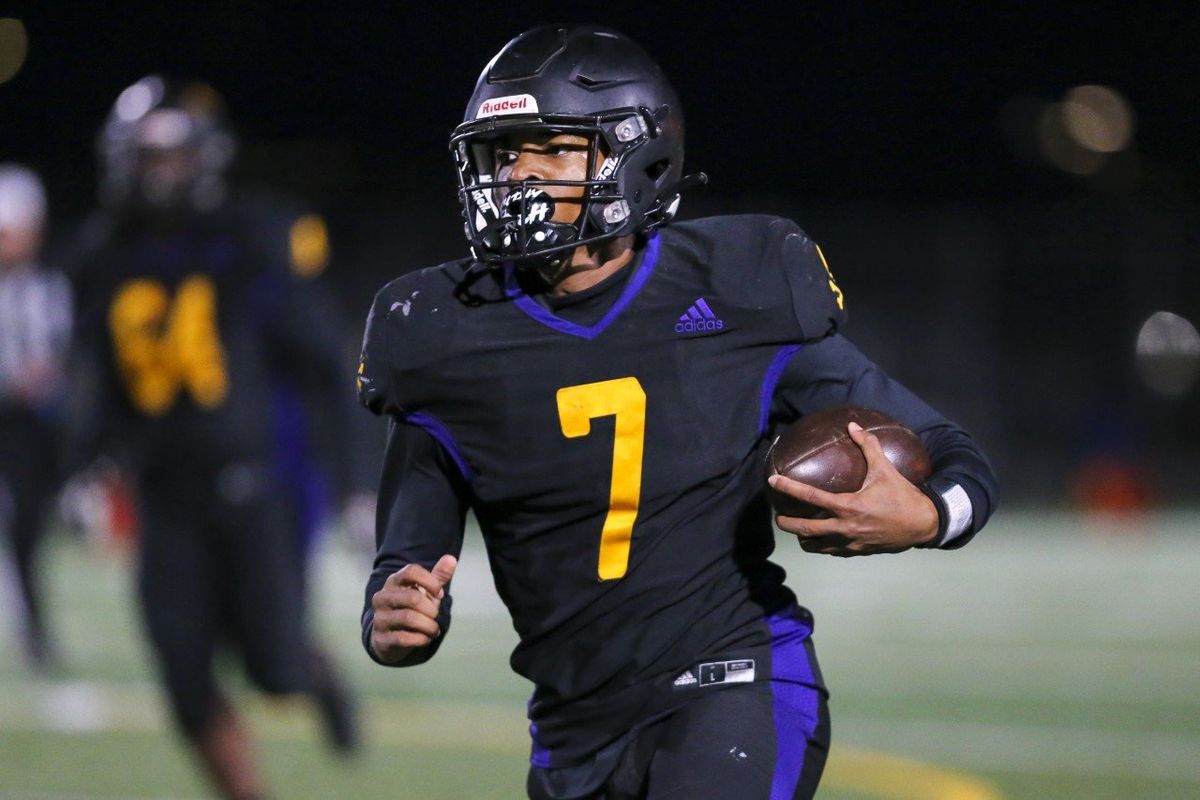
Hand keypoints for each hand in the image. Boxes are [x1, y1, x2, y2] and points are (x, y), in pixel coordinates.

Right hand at [370, 554, 456, 663]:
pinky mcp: (381, 639)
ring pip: (409, 618)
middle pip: (413, 598)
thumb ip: (437, 576)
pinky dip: (422, 639)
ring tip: (433, 629)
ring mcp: (379, 618)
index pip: (411, 571)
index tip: (439, 594)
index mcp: (393, 582)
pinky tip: (425, 639)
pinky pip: (405, 638)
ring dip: (429, 626)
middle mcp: (382, 598)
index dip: (430, 582)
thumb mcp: (425, 592)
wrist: (391, 637)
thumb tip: (451, 559)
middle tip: (436, 616)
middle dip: (432, 610)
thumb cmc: (411, 609)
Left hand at [769, 422, 938, 556]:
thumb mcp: (885, 469)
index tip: (773, 481)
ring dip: (803, 537)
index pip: (811, 497)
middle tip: (777, 516)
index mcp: (849, 506)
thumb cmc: (903, 496)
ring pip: (814, 545)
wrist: (923, 525)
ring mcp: (850, 542)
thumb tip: (853, 426)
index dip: (789, 488)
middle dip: (786, 524)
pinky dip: (821, 545)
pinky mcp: (856, 551)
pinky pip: (830, 551)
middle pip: (804, 529)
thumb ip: (868, 446)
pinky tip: (820, 536)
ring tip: (797, 527)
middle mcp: (845, 527)